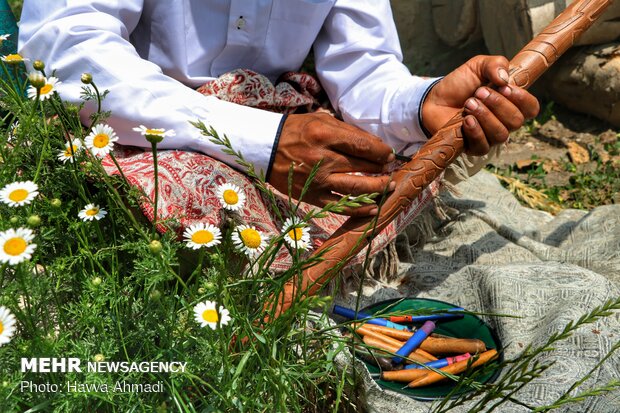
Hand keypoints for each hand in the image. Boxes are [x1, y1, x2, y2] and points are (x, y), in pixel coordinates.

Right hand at [268, 112, 395, 215]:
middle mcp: (322, 158)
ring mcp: (317, 180)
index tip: (389, 155)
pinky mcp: (312, 196)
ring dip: (378, 188)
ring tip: (389, 186)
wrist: (265, 148)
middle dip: (382, 169)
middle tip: (391, 170)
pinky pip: (340, 206)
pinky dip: (359, 209)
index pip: (363, 145)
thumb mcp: (319, 120)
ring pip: (356, 187)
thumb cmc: (295, 131)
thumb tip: (375, 145)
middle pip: (363, 166)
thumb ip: (346, 131)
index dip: (381, 152)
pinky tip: (373, 207)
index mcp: (324, 135)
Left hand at [421, 55, 539, 155]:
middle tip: (478, 92)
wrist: (434, 98)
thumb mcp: (478, 66)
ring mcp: (489, 136)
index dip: (522, 99)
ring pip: (501, 134)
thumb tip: (505, 79)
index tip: (504, 88)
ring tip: (468, 103)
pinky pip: (483, 146)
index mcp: (510, 103)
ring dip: (485, 116)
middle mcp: (504, 122)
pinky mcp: (473, 147)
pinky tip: (466, 120)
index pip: (531, 108)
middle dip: (498, 104)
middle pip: (516, 121)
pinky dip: (476, 132)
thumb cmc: (459, 84)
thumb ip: (495, 64)